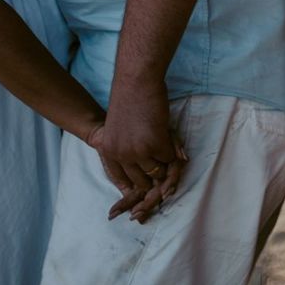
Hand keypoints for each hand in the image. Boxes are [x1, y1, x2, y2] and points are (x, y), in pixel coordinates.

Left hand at [86, 76, 186, 223]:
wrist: (136, 79)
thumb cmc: (131, 100)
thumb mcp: (123, 130)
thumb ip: (133, 150)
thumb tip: (145, 171)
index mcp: (109, 152)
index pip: (121, 180)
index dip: (132, 193)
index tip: (140, 204)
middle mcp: (121, 155)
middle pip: (141, 182)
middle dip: (155, 186)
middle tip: (166, 191)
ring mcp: (137, 151)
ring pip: (158, 173)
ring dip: (167, 167)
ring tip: (173, 159)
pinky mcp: (154, 143)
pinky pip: (170, 159)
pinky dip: (174, 154)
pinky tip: (175, 145)